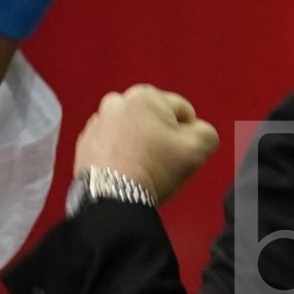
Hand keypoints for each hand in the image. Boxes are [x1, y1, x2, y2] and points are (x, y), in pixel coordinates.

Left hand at [74, 85, 219, 203]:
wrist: (112, 197)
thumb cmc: (153, 170)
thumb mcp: (198, 149)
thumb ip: (207, 132)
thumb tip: (198, 131)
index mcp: (146, 96)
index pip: (182, 111)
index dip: (189, 133)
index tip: (182, 152)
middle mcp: (118, 102)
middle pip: (154, 118)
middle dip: (161, 135)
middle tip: (163, 160)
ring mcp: (98, 122)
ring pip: (131, 130)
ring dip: (138, 142)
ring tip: (142, 166)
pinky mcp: (86, 142)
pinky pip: (111, 143)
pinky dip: (119, 153)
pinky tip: (125, 170)